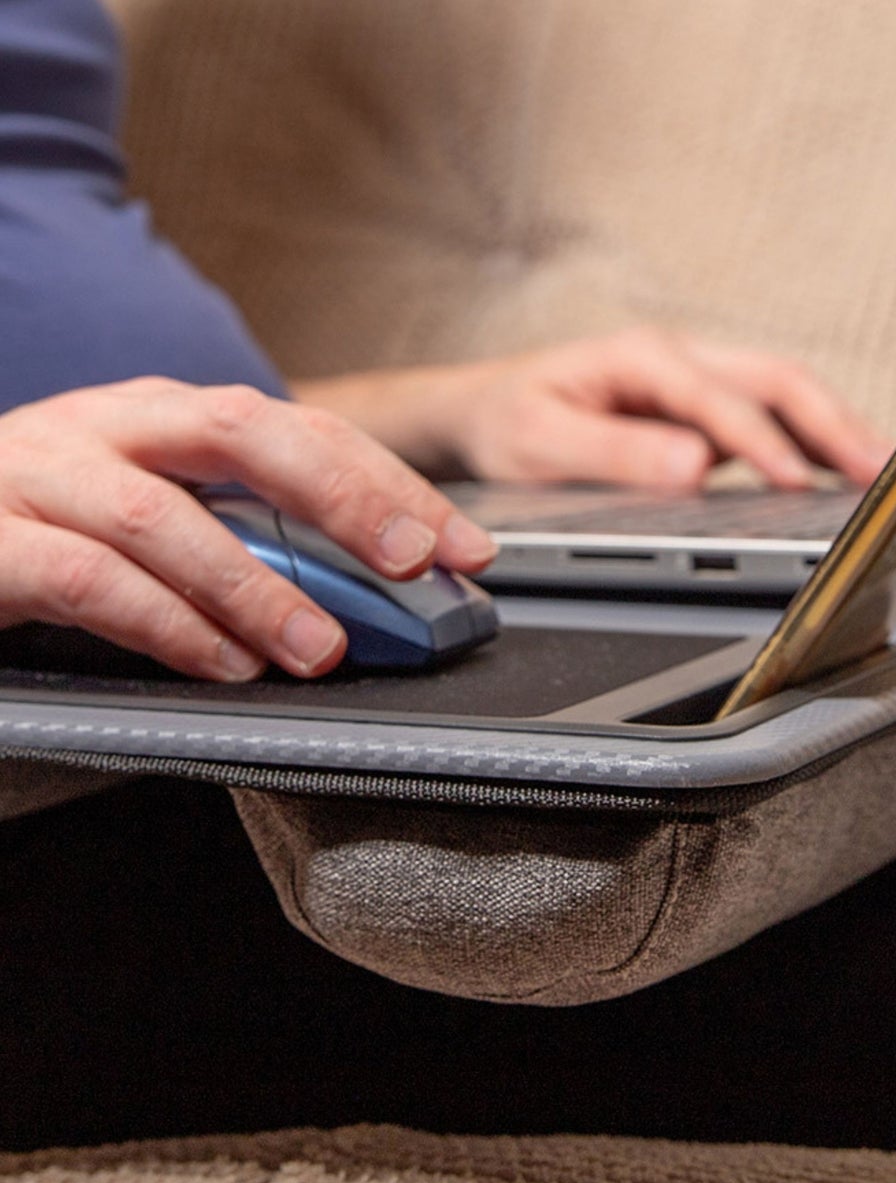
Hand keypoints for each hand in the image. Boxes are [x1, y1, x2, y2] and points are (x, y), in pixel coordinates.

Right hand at [0, 379, 496, 679]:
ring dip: (254, 587)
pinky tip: (221, 664)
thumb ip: (244, 542)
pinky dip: (166, 625)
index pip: (299, 428)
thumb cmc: (52, 527)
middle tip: (411, 562)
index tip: (464, 544)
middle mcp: (110, 428)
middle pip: (242, 433)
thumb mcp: (158, 518)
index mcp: (166, 418)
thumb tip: (363, 601)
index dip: (390, 482)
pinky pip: (87, 579)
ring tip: (317, 647)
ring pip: (161, 516)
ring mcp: (44, 476)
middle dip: (341, 497)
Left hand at [297, 330, 890, 489]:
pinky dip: (800, 443)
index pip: (720, 400)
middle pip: (774, 380)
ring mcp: (686, 384)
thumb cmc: (503, 423)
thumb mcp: (542, 445)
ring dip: (826, 430)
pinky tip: (823, 474)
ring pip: (777, 395)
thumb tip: (693, 469)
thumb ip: (615, 455)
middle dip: (829, 423)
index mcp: (639, 357)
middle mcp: (673, 360)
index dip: (762, 445)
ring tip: (869, 475)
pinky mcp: (689, 412)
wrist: (478, 412)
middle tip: (873, 473)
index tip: (795, 486)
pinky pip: (758, 420)